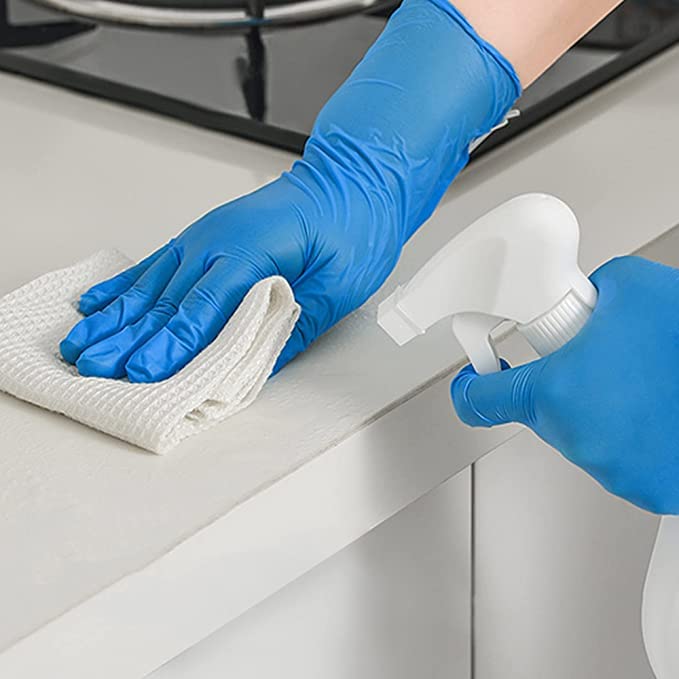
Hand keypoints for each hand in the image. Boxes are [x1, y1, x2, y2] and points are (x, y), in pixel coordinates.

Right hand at [60, 0, 519, 381]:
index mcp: (253, 248)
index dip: (172, 345)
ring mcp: (207, 236)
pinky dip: (126, 287)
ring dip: (116, 318)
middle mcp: (219, 239)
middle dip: (128, 338)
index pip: (204, 307)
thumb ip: (295, 323)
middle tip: (92, 368)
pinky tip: (100, 303)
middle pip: (167, 299)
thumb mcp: (340, 282)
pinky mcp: (206, 238)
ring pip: (153, 285)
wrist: (356, 176)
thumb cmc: (356, 224)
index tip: (142, 372)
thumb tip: (255, 362)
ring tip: (81, 343)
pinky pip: (159, 265)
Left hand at [452, 256, 678, 514]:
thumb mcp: (630, 286)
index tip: (471, 378)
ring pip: (583, 430)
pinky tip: (661, 407)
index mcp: (556, 392)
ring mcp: (612, 469)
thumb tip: (576, 300)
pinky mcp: (645, 489)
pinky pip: (620, 452)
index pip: (479, 398)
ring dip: (602, 405)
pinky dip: (632, 430)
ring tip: (647, 382)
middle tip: (601, 358)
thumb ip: (585, 291)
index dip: (470, 383)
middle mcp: (577, 438)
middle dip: (563, 380)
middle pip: (543, 407)